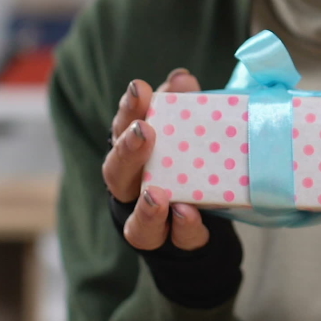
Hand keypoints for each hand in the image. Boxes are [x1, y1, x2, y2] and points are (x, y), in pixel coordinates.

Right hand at [103, 68, 242, 307]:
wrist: (203, 218)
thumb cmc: (187, 163)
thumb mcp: (188, 132)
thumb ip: (184, 106)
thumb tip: (181, 78)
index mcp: (133, 155)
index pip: (122, 129)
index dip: (127, 109)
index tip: (139, 87)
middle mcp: (133, 189)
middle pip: (116, 173)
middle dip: (127, 151)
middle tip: (143, 131)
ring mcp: (149, 220)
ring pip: (135, 221)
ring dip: (146, 206)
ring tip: (158, 194)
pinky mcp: (174, 242)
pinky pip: (175, 240)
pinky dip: (182, 228)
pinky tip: (188, 213)